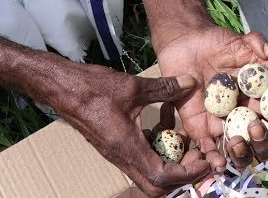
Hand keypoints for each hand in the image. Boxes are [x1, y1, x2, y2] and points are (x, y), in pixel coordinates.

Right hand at [45, 62, 213, 196]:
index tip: (204, 159)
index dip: (187, 173)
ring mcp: (119, 153)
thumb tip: (191, 83)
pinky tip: (163, 121)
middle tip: (196, 153)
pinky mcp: (117, 145)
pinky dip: (158, 146)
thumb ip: (164, 87)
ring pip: (149, 172)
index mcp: (127, 148)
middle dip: (181, 175)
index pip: (162, 177)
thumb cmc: (93, 89)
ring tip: (184, 136)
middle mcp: (123, 156)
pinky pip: (142, 156)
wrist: (63, 90)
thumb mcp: (133, 86)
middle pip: (156, 186)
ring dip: (171, 160)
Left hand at [155, 25, 267, 166]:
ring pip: (240, 152)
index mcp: (262, 100)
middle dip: (263, 142)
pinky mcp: (200, 128)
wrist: (187, 41)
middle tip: (255, 126)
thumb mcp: (249, 46)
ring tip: (235, 141)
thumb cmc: (221, 43)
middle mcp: (246, 116)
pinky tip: (217, 163)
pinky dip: (214, 160)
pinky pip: (209, 150)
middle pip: (264, 143)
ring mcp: (223, 124)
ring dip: (242, 154)